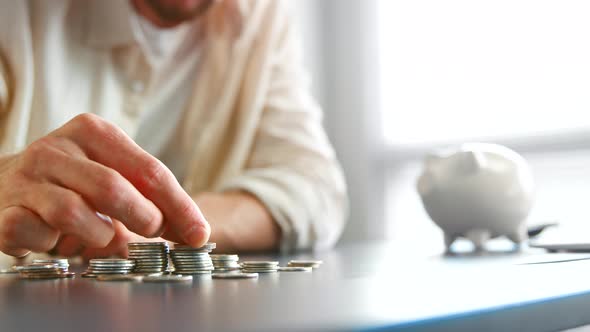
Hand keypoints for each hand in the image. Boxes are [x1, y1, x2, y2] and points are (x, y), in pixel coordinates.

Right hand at [0, 113, 209, 256]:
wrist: (2, 184)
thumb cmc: (69, 183)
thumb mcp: (111, 176)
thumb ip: (150, 199)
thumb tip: (192, 232)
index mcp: (93, 133)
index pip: (149, 170)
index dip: (179, 206)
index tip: (198, 233)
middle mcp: (57, 148)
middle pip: (114, 188)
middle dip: (144, 218)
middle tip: (152, 231)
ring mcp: (28, 177)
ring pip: (74, 211)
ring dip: (98, 234)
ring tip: (100, 234)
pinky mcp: (5, 208)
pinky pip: (35, 232)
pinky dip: (52, 243)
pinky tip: (53, 238)